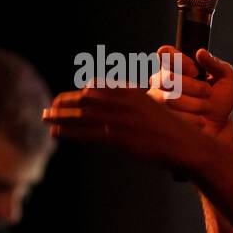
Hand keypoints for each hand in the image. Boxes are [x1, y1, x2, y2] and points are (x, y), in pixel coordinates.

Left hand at [42, 85, 209, 170]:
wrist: (187, 144)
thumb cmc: (170, 130)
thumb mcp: (150, 109)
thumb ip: (131, 105)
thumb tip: (113, 109)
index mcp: (131, 91)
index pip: (96, 88)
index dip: (77, 94)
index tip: (65, 100)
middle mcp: (123, 101)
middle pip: (85, 99)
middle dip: (64, 103)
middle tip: (48, 108)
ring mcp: (120, 118)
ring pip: (82, 114)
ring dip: (60, 116)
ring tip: (46, 118)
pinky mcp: (119, 136)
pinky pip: (87, 133)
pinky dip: (68, 131)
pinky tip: (56, 132)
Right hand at [148, 46, 232, 138]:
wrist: (217, 127)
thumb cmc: (218, 99)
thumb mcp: (224, 78)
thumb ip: (214, 64)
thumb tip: (200, 53)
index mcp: (174, 65)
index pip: (165, 54)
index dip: (179, 60)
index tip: (195, 70)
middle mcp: (160, 80)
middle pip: (169, 78)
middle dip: (195, 87)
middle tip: (208, 92)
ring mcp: (156, 100)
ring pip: (170, 98)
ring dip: (196, 104)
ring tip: (206, 108)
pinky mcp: (158, 118)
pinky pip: (172, 116)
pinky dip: (192, 119)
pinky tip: (199, 120)